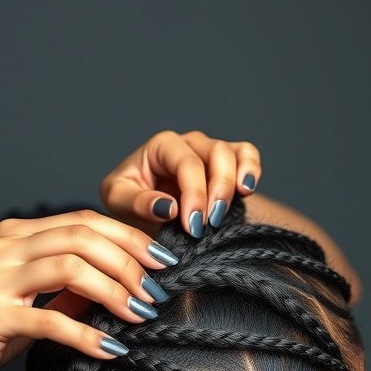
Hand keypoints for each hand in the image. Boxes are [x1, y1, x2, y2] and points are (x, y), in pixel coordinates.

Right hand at [0, 210, 178, 370]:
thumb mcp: (32, 300)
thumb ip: (70, 285)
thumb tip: (127, 281)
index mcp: (15, 234)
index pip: (84, 221)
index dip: (129, 237)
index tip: (164, 261)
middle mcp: (3, 247)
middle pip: (83, 238)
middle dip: (130, 262)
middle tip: (158, 290)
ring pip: (72, 269)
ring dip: (116, 292)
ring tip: (142, 314)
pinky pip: (52, 320)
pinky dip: (89, 334)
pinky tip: (112, 349)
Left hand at [100, 130, 260, 236]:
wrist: (138, 213)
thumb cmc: (127, 202)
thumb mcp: (119, 202)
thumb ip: (139, 202)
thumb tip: (170, 207)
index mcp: (160, 147)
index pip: (186, 162)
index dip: (194, 193)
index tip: (192, 226)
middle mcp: (188, 144)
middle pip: (215, 153)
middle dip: (217, 190)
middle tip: (210, 224)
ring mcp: (208, 152)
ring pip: (234, 153)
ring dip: (234, 185)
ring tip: (224, 213)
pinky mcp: (226, 164)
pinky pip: (246, 155)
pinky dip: (252, 169)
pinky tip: (247, 190)